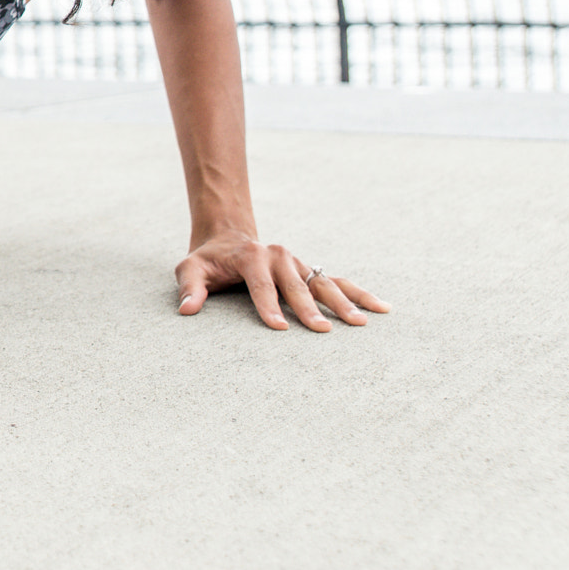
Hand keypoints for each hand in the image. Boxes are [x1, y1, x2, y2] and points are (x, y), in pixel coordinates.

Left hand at [175, 235, 390, 331]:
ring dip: (343, 303)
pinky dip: (359, 294)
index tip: (278, 328)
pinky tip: (381, 308)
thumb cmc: (208, 260)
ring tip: (361, 323)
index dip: (268, 306)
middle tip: (322, 332)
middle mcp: (279, 256)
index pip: (261, 284)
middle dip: (309, 309)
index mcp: (251, 255)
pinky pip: (337, 281)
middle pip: (296, 286)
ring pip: (324, 283)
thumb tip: (187, 309)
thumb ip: (190, 287)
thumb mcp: (190, 268)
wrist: (227, 237)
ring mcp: (297, 262)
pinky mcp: (308, 270)